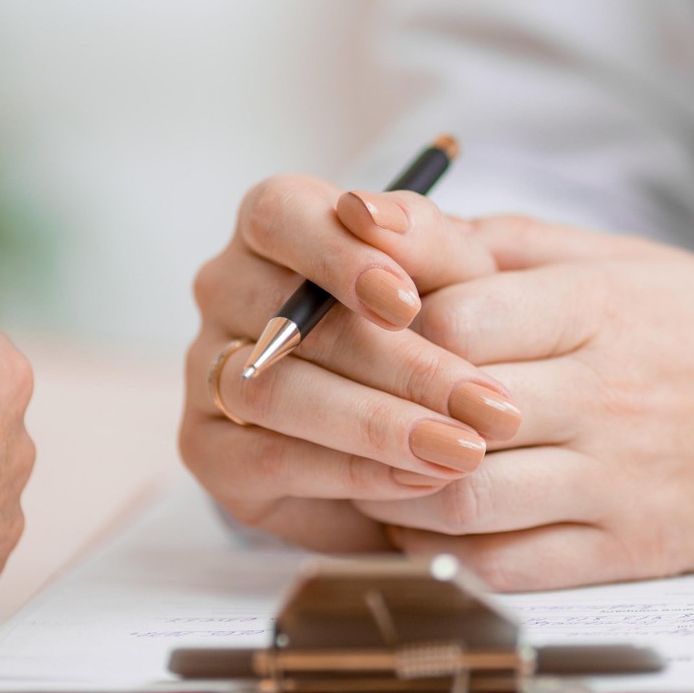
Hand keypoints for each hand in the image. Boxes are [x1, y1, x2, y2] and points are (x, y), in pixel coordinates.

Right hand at [180, 174, 521, 550]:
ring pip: (277, 393)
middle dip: (402, 366)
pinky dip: (353, 471)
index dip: (339, 256)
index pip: (280, 214)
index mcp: (277, 224)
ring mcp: (208, 369)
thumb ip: (429, 241)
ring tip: (464, 449)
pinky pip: (268, 459)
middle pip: (293, 320)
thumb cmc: (432, 320)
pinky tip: (420, 478)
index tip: (408, 302)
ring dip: (380, 425)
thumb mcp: (455, 274)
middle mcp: (227, 288)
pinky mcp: (210, 450)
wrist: (415, 414)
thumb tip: (379, 216)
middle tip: (486, 405)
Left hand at [347, 216, 693, 590]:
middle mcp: (606, 394)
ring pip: (461, 496)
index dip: (388, 326)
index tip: (355, 331)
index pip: (455, 316)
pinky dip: (448, 553)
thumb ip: (519, 245)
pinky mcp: (630, 551)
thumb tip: (401, 224)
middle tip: (324, 407)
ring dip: (393, 490)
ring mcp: (618, 480)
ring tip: (364, 470)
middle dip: (368, 409)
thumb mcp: (636, 261)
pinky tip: (423, 529)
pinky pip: (510, 565)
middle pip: (443, 407)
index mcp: (603, 306)